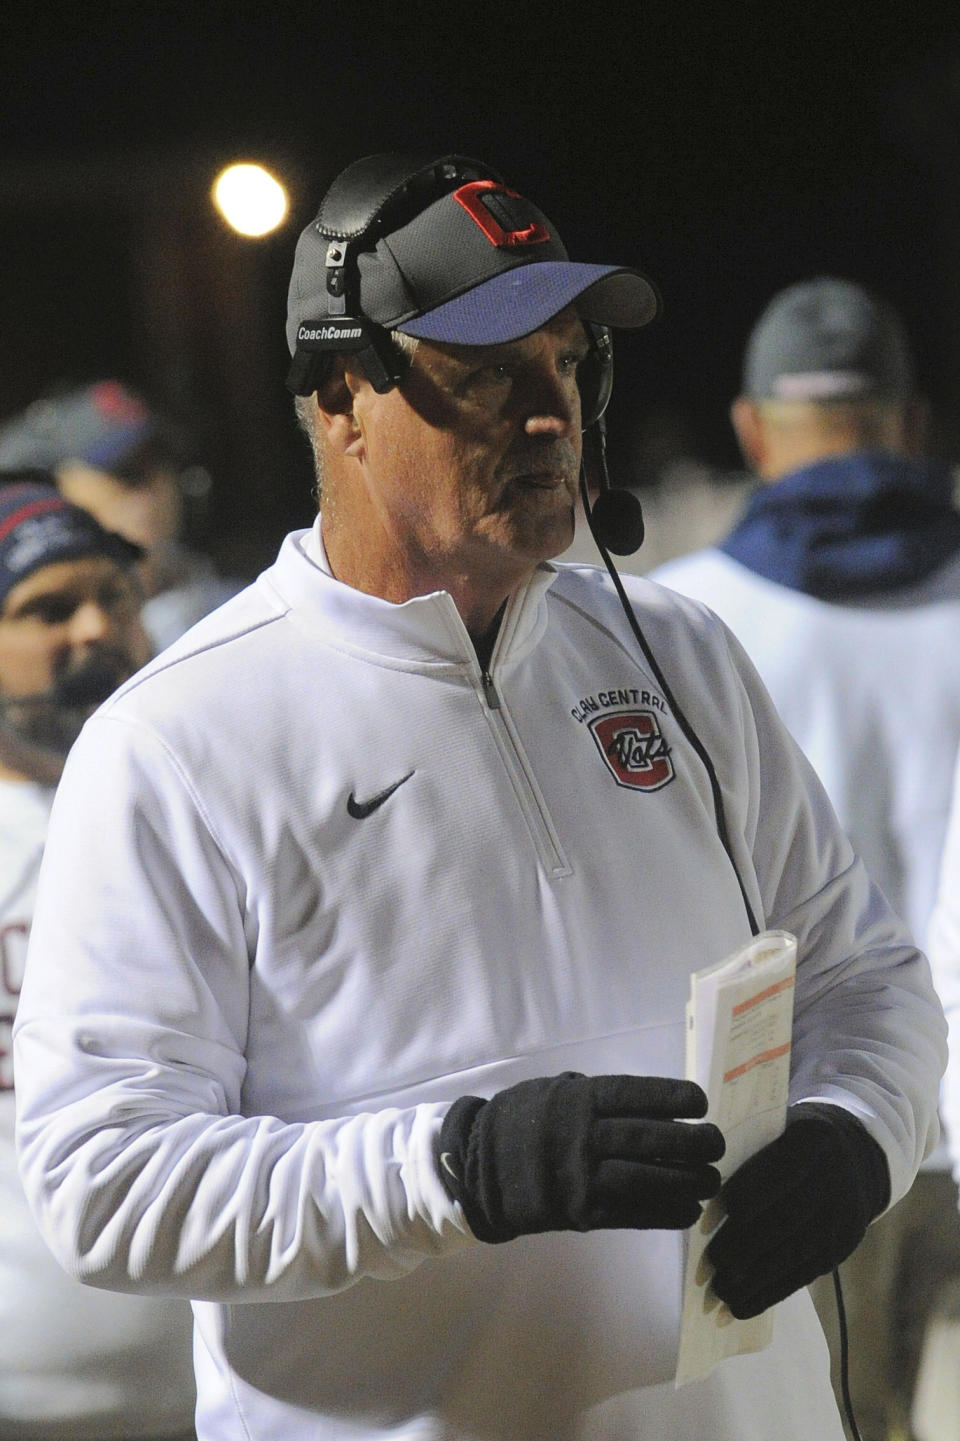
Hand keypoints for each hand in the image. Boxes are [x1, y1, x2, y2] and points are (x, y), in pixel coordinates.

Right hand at [437, 1072, 724, 1242]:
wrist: (476, 1169)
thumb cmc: (521, 1122)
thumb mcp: (552, 1092)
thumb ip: (593, 1096)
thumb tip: (647, 1104)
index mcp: (576, 1100)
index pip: (634, 1095)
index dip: (671, 1097)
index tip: (700, 1102)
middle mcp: (581, 1135)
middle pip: (648, 1138)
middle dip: (690, 1142)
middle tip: (717, 1143)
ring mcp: (580, 1177)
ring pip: (645, 1179)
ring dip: (685, 1181)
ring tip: (711, 1179)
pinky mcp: (580, 1212)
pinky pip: (630, 1215)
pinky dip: (663, 1213)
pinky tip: (687, 1210)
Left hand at [706, 1102, 890, 1318]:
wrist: (854, 1157)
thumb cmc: (791, 1141)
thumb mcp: (777, 1128)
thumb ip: (748, 1150)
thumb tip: (701, 1186)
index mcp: (813, 1138)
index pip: (779, 1169)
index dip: (745, 1192)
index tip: (710, 1213)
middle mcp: (834, 1178)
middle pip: (786, 1217)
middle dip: (745, 1244)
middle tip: (712, 1262)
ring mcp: (843, 1217)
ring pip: (795, 1253)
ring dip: (755, 1278)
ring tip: (721, 1291)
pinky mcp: (842, 1247)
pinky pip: (803, 1275)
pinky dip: (770, 1293)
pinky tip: (742, 1306)